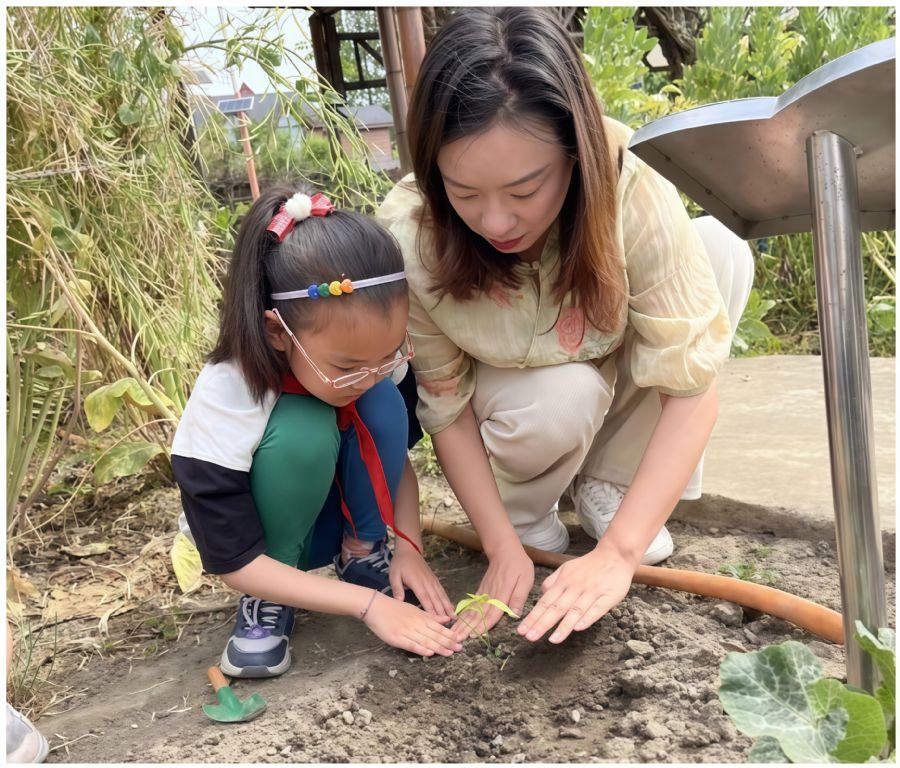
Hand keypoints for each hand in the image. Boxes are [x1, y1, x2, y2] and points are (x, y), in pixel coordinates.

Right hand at [362, 591, 462, 656]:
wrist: (375, 606)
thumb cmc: (395, 608)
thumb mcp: (415, 610)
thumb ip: (431, 616)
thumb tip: (447, 618)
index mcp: (421, 617)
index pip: (438, 627)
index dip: (449, 634)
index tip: (460, 640)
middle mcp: (416, 624)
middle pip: (434, 634)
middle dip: (448, 642)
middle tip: (460, 649)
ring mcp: (406, 631)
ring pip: (425, 640)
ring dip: (438, 647)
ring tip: (449, 653)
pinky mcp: (396, 638)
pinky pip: (410, 644)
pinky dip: (420, 649)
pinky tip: (429, 653)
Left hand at [389, 541, 454, 621]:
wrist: (409, 550)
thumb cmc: (400, 564)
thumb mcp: (394, 575)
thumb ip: (397, 589)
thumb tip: (399, 601)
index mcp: (417, 582)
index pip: (425, 598)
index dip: (431, 610)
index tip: (436, 621)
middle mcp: (427, 582)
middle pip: (436, 599)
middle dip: (443, 612)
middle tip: (450, 623)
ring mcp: (432, 580)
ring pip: (441, 595)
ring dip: (448, 606)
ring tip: (455, 617)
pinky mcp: (435, 579)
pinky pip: (442, 591)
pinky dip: (447, 599)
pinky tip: (451, 607)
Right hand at [451, 541, 533, 641]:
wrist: (505, 550)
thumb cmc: (518, 565)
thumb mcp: (525, 580)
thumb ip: (519, 597)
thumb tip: (514, 614)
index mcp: (501, 595)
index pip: (492, 614)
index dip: (483, 627)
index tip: (473, 637)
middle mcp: (490, 596)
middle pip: (478, 615)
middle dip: (467, 628)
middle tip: (456, 639)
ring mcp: (484, 592)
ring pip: (472, 610)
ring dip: (462, 622)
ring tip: (454, 632)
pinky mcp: (482, 590)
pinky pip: (471, 603)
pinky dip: (464, 612)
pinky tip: (458, 619)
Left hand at [516, 545, 634, 643]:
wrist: (614, 555)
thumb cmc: (589, 565)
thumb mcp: (566, 568)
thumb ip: (553, 581)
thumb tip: (541, 595)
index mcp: (564, 581)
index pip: (545, 602)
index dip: (534, 616)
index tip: (522, 630)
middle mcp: (575, 587)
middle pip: (557, 607)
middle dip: (542, 623)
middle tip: (530, 637)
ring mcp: (592, 591)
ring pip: (576, 610)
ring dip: (564, 626)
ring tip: (552, 640)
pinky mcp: (608, 596)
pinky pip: (597, 608)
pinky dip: (588, 618)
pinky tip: (579, 628)